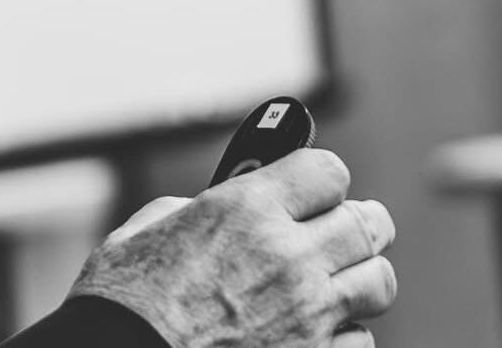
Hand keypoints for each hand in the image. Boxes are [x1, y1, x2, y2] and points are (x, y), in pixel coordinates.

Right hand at [70, 149, 396, 346]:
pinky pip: (361, 337)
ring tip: (333, 278)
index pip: (327, 170)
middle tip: (338, 227)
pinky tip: (313, 328)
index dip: (319, 177)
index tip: (311, 186)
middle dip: (356, 221)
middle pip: (369, 223)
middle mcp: (288, 256)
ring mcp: (308, 314)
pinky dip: (344, 331)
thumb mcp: (147, 231)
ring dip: (358, 275)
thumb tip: (220, 208)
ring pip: (379, 281)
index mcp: (244, 209)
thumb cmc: (122, 300)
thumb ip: (198, 209)